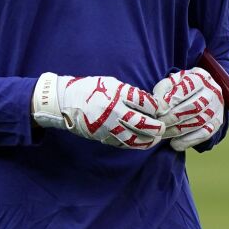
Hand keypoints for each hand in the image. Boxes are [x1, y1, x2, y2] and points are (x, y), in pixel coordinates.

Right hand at [33, 74, 163, 149]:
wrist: (65, 101)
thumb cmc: (90, 89)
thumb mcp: (111, 83)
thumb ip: (129, 93)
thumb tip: (148, 103)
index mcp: (118, 94)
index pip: (145, 103)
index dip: (156, 107)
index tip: (160, 109)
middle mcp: (115, 111)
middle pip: (143, 123)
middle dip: (157, 127)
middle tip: (163, 127)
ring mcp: (108, 126)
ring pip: (134, 138)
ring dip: (148, 140)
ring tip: (155, 139)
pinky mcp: (102, 136)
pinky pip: (122, 143)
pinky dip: (134, 145)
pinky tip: (141, 143)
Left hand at [153, 67, 223, 150]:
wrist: (204, 93)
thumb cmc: (183, 87)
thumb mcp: (173, 82)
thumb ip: (163, 89)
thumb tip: (156, 105)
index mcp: (200, 77)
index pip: (185, 89)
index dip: (169, 102)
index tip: (157, 111)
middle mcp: (212, 91)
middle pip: (193, 107)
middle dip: (172, 118)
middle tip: (158, 124)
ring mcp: (217, 108)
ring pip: (198, 122)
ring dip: (177, 131)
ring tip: (163, 134)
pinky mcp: (217, 123)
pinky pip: (204, 135)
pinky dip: (187, 141)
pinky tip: (174, 143)